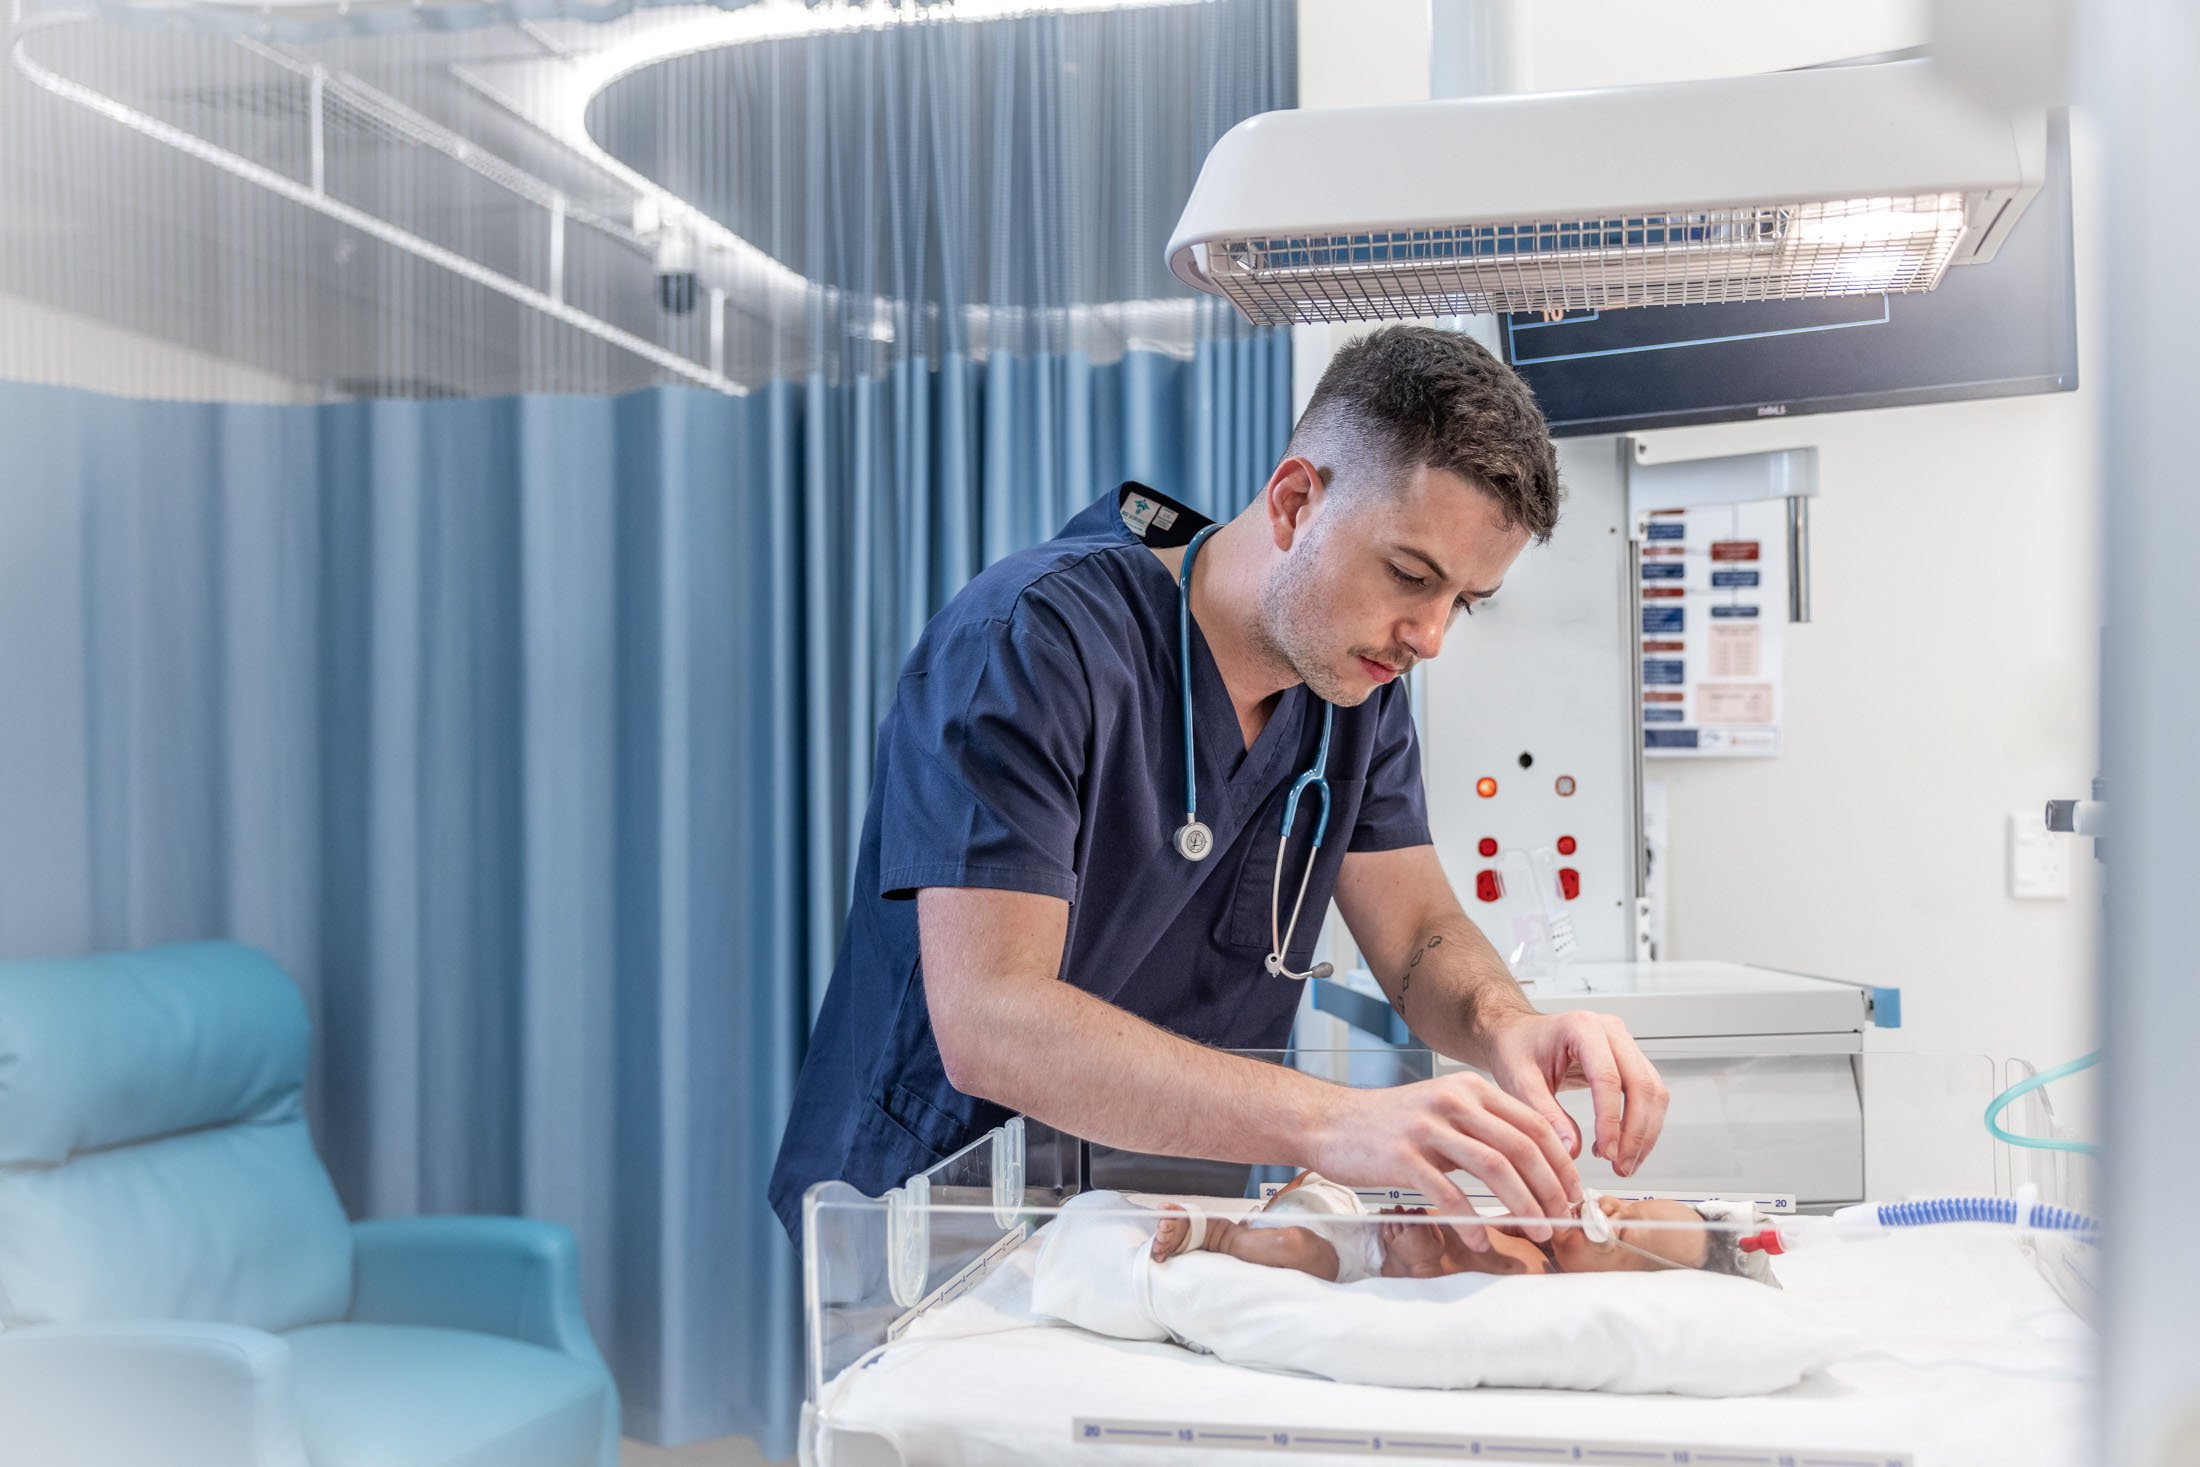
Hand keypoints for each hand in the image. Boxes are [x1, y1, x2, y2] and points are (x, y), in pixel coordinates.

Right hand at [1308, 1070, 1578, 1248]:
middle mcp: (1453, 1101)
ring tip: (1537, 1231)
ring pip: (1495, 1167)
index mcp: (1470, 1089)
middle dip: (1551, 1188)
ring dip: (1524, 1205)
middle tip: (1562, 1219)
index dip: (1562, 1162)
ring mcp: (1428, 1127)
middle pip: (1522, 1146)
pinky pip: (1449, 1192)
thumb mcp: (1443, 1113)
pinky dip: (1472, 1219)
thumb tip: (1534, 1170)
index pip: (1535, 1124)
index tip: (1574, 1193)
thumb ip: (1484, 1131)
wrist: (1329, 1122)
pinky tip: (1482, 1238)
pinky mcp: (1403, 1156)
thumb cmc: (1389, 1125)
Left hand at [1480, 1010, 1669, 1177]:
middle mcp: (1610, 1030)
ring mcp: (1625, 1043)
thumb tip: (1571, 1150)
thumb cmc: (1516, 1049)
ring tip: (1623, 1164)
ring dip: (1644, 1133)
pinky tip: (1622, 1147)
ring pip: (1653, 1091)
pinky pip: (1649, 1093)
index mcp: (1581, 1027)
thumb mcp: (1520, 1082)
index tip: (1606, 1153)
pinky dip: (1643, 1125)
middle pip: (1641, 1085)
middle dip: (1636, 1133)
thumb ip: (1546, 1115)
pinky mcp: (1630, 1059)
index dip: (1611, 1120)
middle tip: (1621, 1167)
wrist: (1517, 1034)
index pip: (1607, 1078)